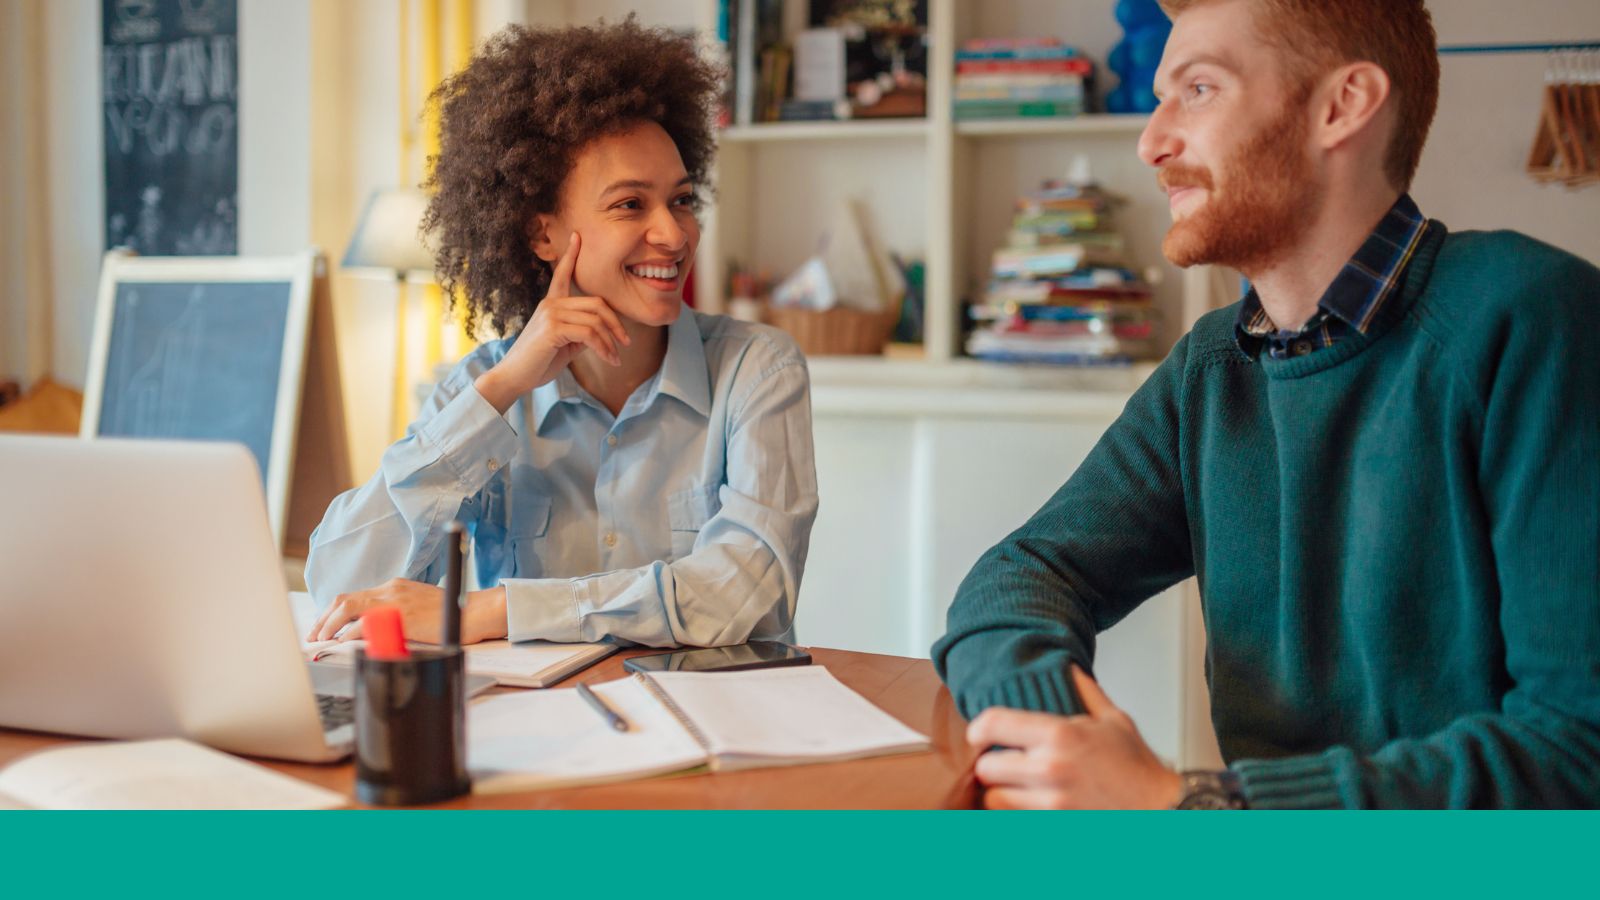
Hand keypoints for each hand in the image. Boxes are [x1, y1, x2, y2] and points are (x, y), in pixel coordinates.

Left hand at [306, 578, 508, 645]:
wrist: (474, 612)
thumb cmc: (452, 615)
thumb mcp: (419, 609)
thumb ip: (398, 614)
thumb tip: (378, 632)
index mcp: (394, 587)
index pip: (354, 597)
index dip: (334, 613)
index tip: (324, 627)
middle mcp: (390, 589)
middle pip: (344, 599)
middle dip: (323, 619)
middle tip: (313, 636)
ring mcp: (394, 599)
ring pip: (348, 607)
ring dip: (329, 626)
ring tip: (321, 641)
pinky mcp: (399, 613)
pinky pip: (364, 622)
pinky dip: (348, 633)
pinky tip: (341, 643)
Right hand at [475, 232, 630, 413]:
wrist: (515, 377)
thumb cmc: (540, 362)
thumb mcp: (565, 343)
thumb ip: (582, 332)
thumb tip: (604, 332)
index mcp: (551, 303)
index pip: (562, 274)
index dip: (571, 255)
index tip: (577, 236)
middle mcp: (550, 303)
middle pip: (597, 304)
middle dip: (616, 324)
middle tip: (625, 342)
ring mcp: (551, 314)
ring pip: (595, 321)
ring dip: (610, 343)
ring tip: (615, 358)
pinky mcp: (552, 328)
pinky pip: (589, 334)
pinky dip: (604, 348)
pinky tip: (609, 359)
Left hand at [967, 665, 1181, 809]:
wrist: (1161, 812)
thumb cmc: (1139, 770)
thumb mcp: (1115, 720)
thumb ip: (1085, 691)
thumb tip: (1069, 667)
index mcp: (1060, 736)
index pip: (994, 724)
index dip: (978, 727)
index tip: (977, 733)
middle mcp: (1049, 769)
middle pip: (986, 767)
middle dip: (990, 764)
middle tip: (1001, 762)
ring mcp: (1050, 804)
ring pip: (994, 798)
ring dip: (999, 792)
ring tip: (1012, 786)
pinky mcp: (1052, 828)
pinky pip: (1014, 821)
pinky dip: (1015, 813)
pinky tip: (1027, 805)